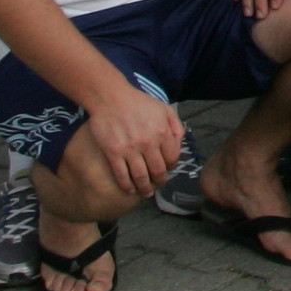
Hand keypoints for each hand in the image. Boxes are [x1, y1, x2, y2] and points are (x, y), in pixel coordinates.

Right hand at [78, 79, 184, 203]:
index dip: (171, 166)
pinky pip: (121, 175)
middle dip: (160, 181)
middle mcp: (148, 143)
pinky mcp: (113, 153)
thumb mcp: (164, 109)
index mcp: (162, 132)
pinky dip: (126, 186)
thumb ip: (176, 126)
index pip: (172, 158)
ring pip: (140, 177)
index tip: (167, 170)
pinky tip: (129, 190)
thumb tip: (180, 144)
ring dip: (145, 188)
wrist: (110, 98)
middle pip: (158, 171)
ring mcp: (129, 150)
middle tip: (158, 184)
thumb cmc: (139, 102)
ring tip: (146, 192)